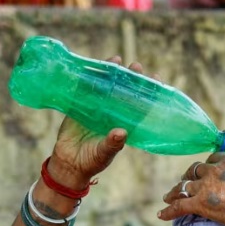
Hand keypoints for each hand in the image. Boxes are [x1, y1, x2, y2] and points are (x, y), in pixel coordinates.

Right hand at [46, 56, 144, 190]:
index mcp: (122, 124)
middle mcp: (111, 114)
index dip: (148, 93)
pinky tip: (92, 67)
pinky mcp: (79, 107)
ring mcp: (95, 109)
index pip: (139, 106)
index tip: (156, 79)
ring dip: (110, 74)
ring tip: (116, 60)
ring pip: (105, 88)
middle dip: (130, 79)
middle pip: (123, 92)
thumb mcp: (103, 154)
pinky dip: (88, 79)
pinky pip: (84, 90)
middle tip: (136, 66)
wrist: (68, 164)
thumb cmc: (91, 162)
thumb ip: (112, 144)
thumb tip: (122, 133)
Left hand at [158, 133, 224, 225]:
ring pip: (184, 186)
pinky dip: (169, 211)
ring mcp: (205, 188)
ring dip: (176, 191)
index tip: (206, 171)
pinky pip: (179, 206)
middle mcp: (214, 171)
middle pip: (195, 171)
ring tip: (168, 196)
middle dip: (190, 176)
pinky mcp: (200, 205)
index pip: (212, 159)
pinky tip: (161, 215)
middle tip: (185, 182)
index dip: (209, 166)